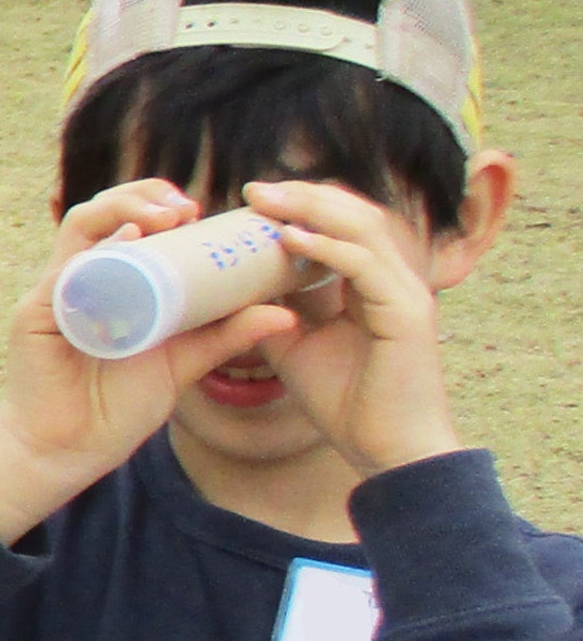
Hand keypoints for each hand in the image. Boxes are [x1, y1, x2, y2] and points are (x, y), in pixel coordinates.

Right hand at [0, 179, 303, 541]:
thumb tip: (287, 314)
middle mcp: (80, 277)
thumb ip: (227, 336)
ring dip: (120, 211)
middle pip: (102, 212)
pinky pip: (64, 273)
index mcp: (112, 281)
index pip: (128, 222)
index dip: (159, 204)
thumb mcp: (184, 363)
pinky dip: (95, 254)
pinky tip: (125, 247)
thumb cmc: (118, 405)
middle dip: (141, 196)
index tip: (201, 210)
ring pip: (80, 227)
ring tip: (161, 218)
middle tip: (184, 207)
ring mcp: (56, 293)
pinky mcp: (38, 315)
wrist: (71, 450)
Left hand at [241, 177, 460, 476]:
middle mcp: (397, 278)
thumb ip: (273, 309)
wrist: (386, 450)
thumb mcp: (294, 345)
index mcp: (375, 282)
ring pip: (363, 227)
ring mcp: (408, 292)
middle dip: (303, 196)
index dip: (302, 205)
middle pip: (356, 213)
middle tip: (252, 190)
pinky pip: (365, 265)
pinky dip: (326, 247)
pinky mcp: (409, 312)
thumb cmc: (345, 402)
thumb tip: (231, 284)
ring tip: (264, 202)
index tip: (251, 200)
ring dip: (311, 209)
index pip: (345, 224)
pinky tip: (289, 238)